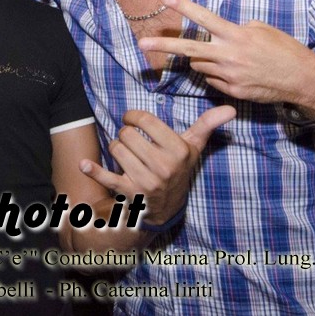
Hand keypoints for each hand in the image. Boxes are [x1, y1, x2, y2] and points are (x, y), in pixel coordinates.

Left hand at [80, 105, 234, 225]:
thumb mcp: (194, 147)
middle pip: (127, 134)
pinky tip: (83, 165)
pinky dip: (93, 171)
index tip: (132, 119)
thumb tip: (231, 109)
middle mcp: (163, 167)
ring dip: (116, 148)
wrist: (168, 207)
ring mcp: (145, 181)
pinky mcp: (129, 193)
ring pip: (115, 148)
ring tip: (126, 154)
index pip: (145, 121)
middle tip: (132, 141)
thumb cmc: (179, 169)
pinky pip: (107, 177)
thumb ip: (207, 126)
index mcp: (178, 151)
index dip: (133, 116)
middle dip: (126, 134)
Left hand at [138, 0, 314, 106]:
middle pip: (189, 50)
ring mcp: (229, 75)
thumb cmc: (283, 49)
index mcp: (236, 35)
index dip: (184, 7)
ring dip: (202, 59)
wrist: (301, 79)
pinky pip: (212, 79)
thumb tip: (217, 35)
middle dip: (163, 47)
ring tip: (225, 56)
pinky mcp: (232, 90)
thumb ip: (235, 30)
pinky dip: (216, 73)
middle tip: (141, 44)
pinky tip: (234, 71)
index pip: (204, 19)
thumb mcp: (261, 30)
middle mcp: (228, 55)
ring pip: (200, 65)